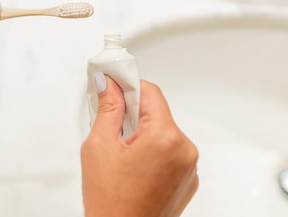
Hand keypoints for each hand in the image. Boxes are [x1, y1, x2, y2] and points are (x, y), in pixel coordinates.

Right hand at [81, 76, 198, 216]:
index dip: (129, 86)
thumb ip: (108, 109)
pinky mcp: (187, 181)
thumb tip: (109, 84)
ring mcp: (189, 168)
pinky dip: (153, 153)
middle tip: (111, 128)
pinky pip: (170, 153)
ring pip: (163, 133)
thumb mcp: (99, 147)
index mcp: (165, 138)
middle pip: (158, 113)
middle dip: (134, 115)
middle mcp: (185, 151)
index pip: (150, 92)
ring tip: (122, 156)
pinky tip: (134, 168)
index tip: (115, 83)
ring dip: (143, 135)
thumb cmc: (111, 204)